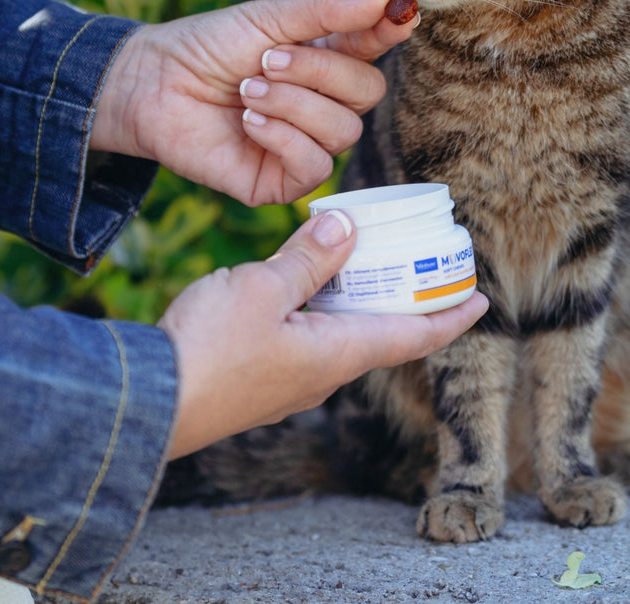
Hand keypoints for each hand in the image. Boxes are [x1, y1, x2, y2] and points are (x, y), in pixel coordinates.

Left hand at [91, 0, 415, 205]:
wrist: (153, 87)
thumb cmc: (208, 48)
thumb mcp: (268, 19)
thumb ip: (327, 10)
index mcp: (327, 57)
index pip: (375, 46)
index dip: (389, 29)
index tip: (398, 13)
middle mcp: (325, 103)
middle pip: (368, 92)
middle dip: (319, 72)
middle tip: (268, 61)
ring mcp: (307, 144)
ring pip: (344, 130)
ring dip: (293, 104)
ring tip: (247, 90)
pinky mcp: (283, 181)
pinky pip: (315, 166)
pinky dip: (283, 138)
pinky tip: (249, 122)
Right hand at [157, 209, 487, 457]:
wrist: (146, 402)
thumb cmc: (206, 351)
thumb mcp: (260, 288)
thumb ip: (307, 259)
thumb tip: (347, 227)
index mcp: (336, 356)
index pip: (413, 337)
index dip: (451, 317)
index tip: (482, 300)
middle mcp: (322, 375)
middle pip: (380, 335)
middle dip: (405, 302)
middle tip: (422, 267)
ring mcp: (289, 381)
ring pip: (341, 335)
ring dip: (361, 303)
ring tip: (367, 263)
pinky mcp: (259, 379)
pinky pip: (307, 338)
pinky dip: (322, 308)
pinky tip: (305, 282)